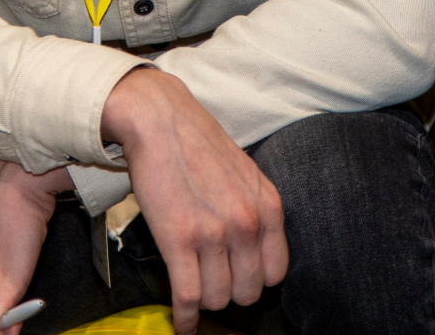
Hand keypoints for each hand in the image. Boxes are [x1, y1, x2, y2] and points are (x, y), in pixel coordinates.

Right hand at [102, 68, 287, 334]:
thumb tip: (253, 252)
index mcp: (268, 206)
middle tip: (209, 279)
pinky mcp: (179, 240)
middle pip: (247, 292)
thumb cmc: (197, 144)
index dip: (253, 279)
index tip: (236, 276)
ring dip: (202, 299)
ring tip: (191, 286)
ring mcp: (214, 233)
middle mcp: (247, 222)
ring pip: (217, 299)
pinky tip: (181, 323)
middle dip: (227, 291)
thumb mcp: (245, 175)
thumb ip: (255, 212)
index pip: (275, 273)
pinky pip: (187, 298)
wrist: (158, 119)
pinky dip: (183, 318)